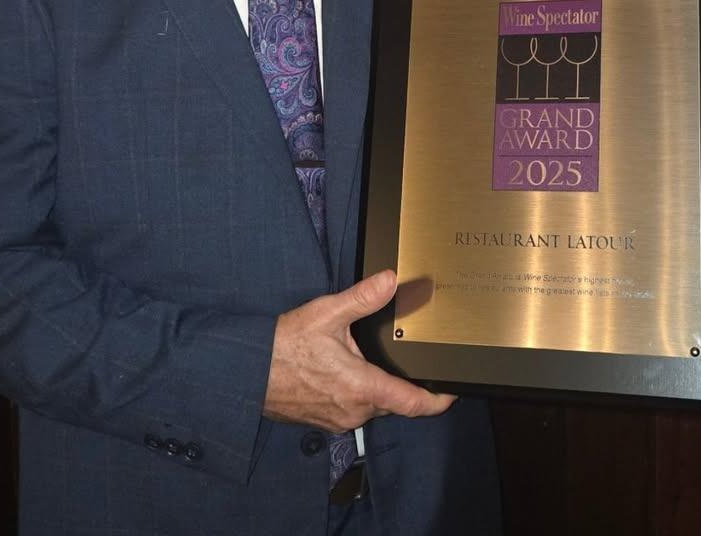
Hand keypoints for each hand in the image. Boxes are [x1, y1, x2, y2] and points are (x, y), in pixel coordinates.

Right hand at [264, 269, 455, 431]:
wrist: (247, 372)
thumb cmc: (283, 346)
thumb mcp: (327, 313)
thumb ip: (363, 298)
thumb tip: (391, 280)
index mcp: (362, 387)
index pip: (413, 403)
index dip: (438, 400)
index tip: (452, 391)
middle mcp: (354, 411)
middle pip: (393, 402)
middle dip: (401, 383)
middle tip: (403, 359)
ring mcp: (338, 420)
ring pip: (371, 406)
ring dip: (375, 386)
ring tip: (368, 360)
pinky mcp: (323, 420)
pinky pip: (351, 409)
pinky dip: (355, 393)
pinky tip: (343, 371)